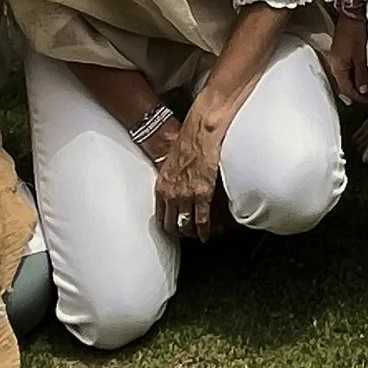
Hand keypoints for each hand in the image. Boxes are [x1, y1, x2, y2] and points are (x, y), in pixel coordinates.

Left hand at [154, 107, 224, 238]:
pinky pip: (201, 219)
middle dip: (179, 233)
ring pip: (186, 225)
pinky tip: (206, 234)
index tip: (174, 230)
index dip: (168, 226)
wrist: (201, 129)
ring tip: (198, 237)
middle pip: (171, 225)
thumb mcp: (171, 163)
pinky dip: (204, 230)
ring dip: (192, 233)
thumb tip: (177, 189)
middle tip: (188, 236)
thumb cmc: (189, 141)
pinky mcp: (202, 193)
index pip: (160, 216)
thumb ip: (172, 180)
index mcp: (161, 186)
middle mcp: (170, 193)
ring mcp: (186, 195)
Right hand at [327, 8, 367, 107]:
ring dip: (353, 83)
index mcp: (337, 66)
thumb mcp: (361, 56)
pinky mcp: (339, 52)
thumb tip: (362, 90)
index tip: (367, 101)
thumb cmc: (356, 32)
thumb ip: (361, 74)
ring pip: (343, 77)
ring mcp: (335, 57)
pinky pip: (344, 68)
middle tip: (366, 98)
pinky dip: (351, 74)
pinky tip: (359, 74)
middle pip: (342, 84)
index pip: (346, 89)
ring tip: (364, 88)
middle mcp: (333, 63)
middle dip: (354, 92)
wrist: (351, 13)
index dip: (357, 97)